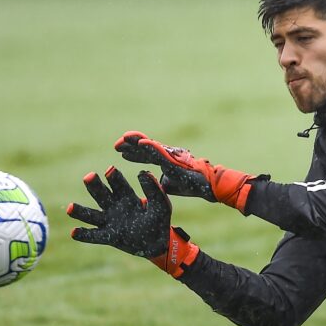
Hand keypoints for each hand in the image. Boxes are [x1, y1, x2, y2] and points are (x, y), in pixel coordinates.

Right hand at [67, 167, 198, 276]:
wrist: (158, 243)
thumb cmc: (159, 220)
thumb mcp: (160, 204)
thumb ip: (153, 190)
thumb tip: (144, 172)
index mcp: (127, 197)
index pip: (118, 185)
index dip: (114, 177)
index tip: (110, 170)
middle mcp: (115, 207)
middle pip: (102, 195)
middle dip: (95, 186)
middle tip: (89, 177)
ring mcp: (110, 222)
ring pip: (92, 215)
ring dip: (80, 211)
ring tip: (70, 208)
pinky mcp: (109, 237)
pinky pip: (94, 236)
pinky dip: (84, 235)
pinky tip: (74, 232)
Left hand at [114, 131, 254, 211]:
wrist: (209, 187)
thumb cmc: (192, 185)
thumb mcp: (170, 186)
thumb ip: (159, 182)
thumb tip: (151, 183)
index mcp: (165, 161)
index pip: (145, 155)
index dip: (133, 153)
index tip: (119, 152)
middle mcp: (167, 156)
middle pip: (144, 148)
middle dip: (130, 146)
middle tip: (116, 145)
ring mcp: (171, 157)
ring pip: (150, 147)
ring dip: (137, 142)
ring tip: (124, 138)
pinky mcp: (176, 161)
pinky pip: (161, 152)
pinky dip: (150, 147)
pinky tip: (141, 143)